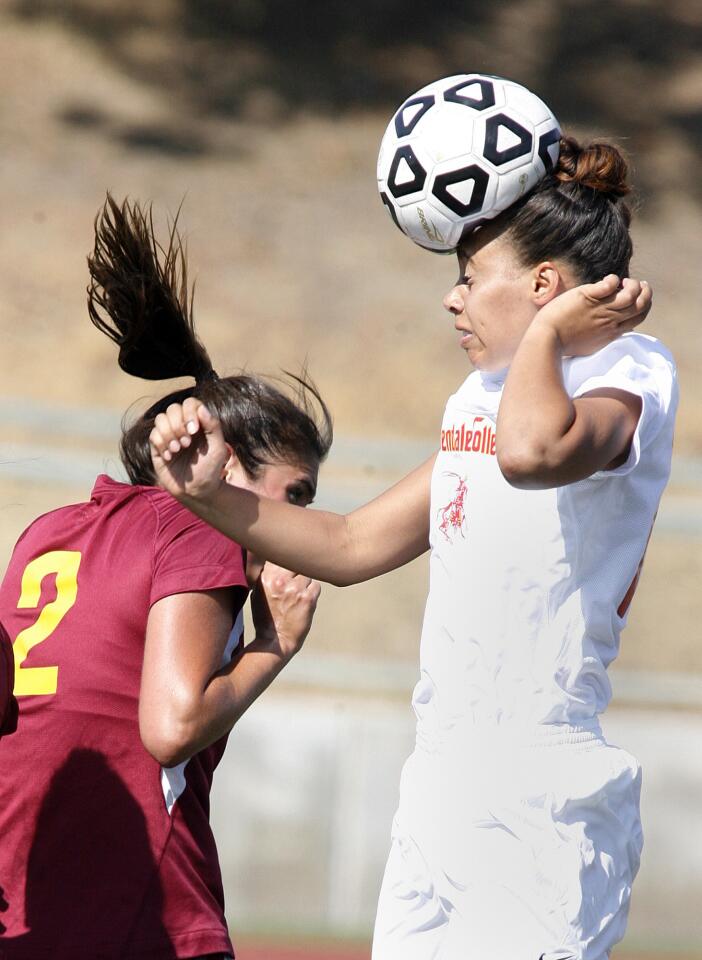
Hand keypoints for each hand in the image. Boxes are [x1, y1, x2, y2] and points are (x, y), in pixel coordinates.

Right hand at [149, 397, 228, 502]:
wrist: (197, 491)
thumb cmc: (210, 469)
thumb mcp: (217, 448)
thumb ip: (213, 426)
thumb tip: (201, 408)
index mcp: (199, 422)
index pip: (190, 403)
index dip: (189, 412)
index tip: (194, 430)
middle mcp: (182, 425)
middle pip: (173, 408)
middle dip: (178, 425)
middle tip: (187, 443)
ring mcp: (169, 435)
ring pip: (160, 419)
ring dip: (168, 433)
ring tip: (178, 450)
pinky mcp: (157, 447)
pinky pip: (153, 435)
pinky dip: (161, 444)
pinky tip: (169, 457)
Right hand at [250, 563, 320, 661]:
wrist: (275, 641)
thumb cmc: (265, 616)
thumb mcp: (258, 591)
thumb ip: (266, 573)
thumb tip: (276, 557)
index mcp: (265, 577)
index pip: (279, 554)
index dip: (284, 558)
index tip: (285, 564)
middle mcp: (279, 580)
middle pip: (295, 560)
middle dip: (295, 570)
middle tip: (292, 584)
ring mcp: (295, 588)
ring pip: (307, 573)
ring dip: (304, 583)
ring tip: (296, 597)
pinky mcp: (308, 598)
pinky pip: (316, 585)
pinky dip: (312, 592)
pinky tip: (304, 602)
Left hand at [535, 275, 651, 356]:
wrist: (546, 341)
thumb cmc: (563, 343)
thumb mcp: (590, 344)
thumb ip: (602, 335)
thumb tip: (609, 332)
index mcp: (612, 332)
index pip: (639, 316)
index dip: (645, 304)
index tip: (639, 296)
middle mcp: (610, 321)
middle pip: (641, 305)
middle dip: (645, 291)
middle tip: (638, 284)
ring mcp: (600, 309)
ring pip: (630, 295)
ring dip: (632, 284)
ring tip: (623, 281)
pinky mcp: (588, 297)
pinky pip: (610, 285)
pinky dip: (613, 280)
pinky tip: (608, 279)